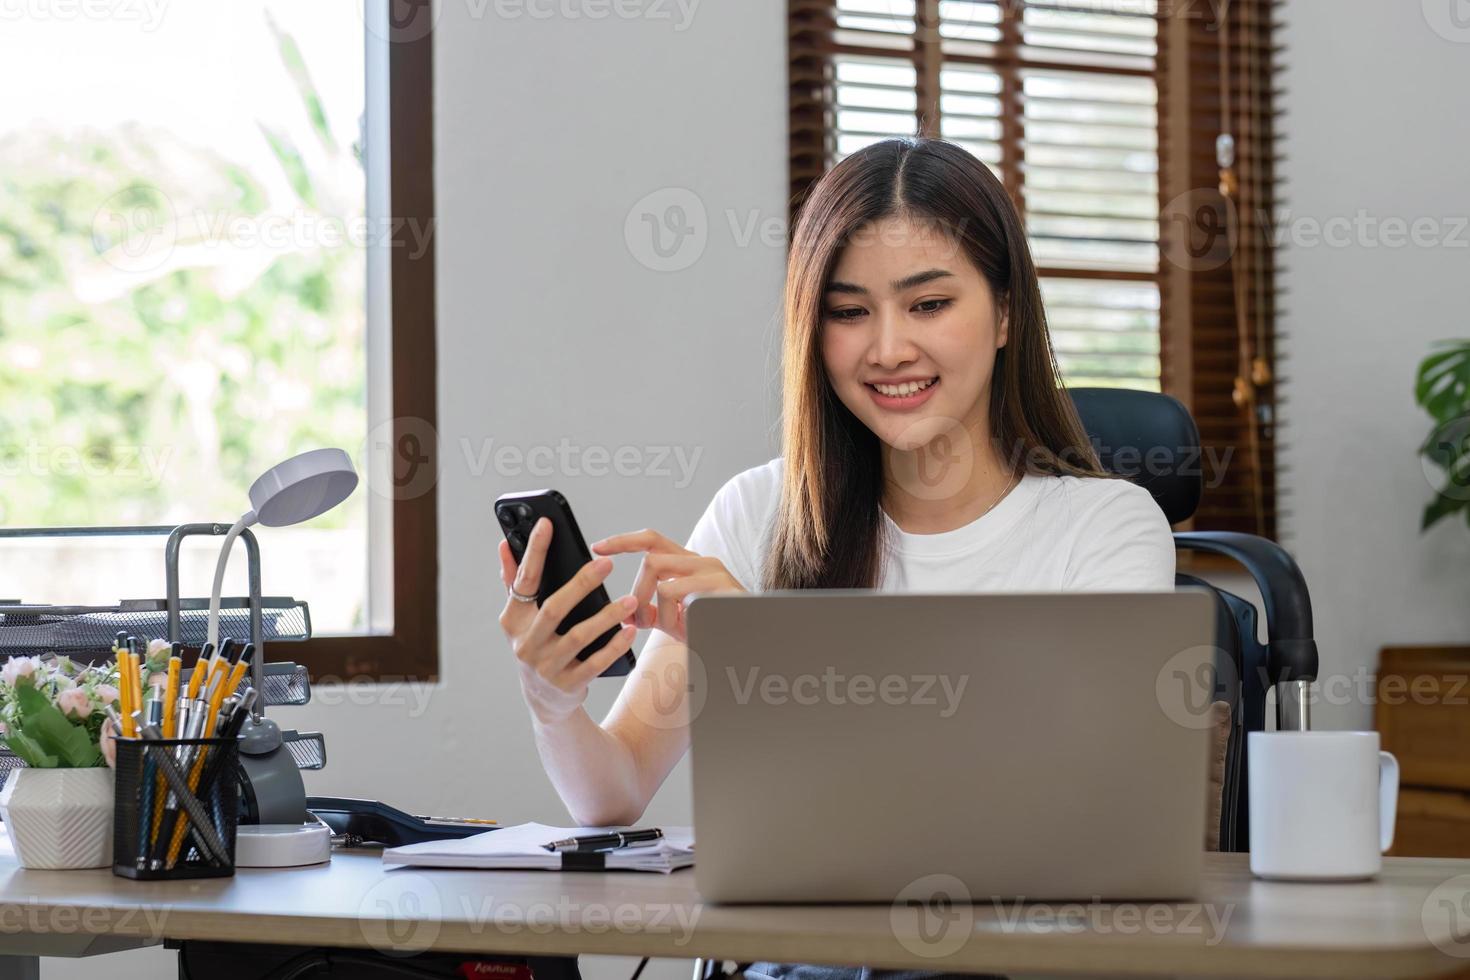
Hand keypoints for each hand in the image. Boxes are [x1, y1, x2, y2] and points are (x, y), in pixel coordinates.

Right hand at [498, 518, 639, 725]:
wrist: (546, 700)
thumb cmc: (536, 645)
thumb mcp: (521, 618)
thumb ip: (514, 581)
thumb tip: (504, 544)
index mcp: (513, 620)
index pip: (523, 580)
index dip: (534, 552)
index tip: (547, 525)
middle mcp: (526, 644)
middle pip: (554, 608)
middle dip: (580, 583)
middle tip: (607, 563)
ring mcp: (546, 667)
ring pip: (579, 636)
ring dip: (606, 616)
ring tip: (628, 600)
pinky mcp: (568, 684)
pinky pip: (596, 662)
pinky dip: (614, 645)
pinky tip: (629, 630)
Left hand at [590, 528, 744, 642]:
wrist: (750, 647)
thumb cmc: (714, 632)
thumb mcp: (678, 621)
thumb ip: (654, 611)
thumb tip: (627, 612)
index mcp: (690, 564)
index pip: (652, 540)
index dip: (623, 541)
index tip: (597, 547)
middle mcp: (703, 562)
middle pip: (651, 560)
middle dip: (636, 594)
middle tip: (638, 622)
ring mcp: (714, 573)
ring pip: (661, 579)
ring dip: (655, 610)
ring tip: (669, 630)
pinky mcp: (720, 588)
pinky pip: (675, 596)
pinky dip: (671, 619)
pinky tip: (687, 631)